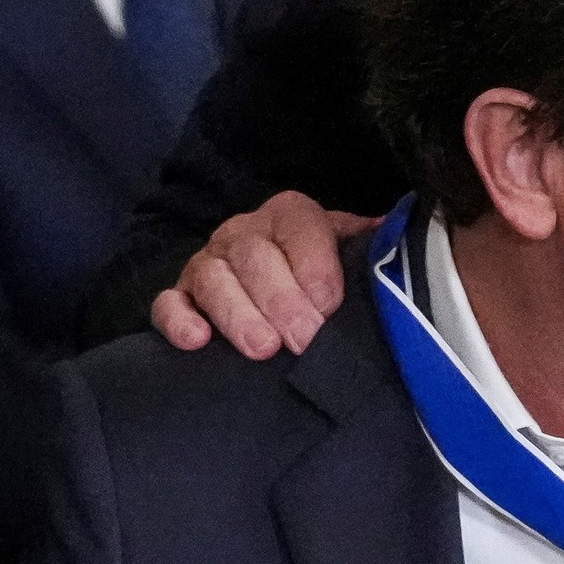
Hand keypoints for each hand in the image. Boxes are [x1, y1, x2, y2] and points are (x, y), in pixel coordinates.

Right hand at [148, 191, 373, 358]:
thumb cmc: (322, 271)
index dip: (315, 265)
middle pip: (256, 257)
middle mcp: (244, 232)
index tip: (330, 304)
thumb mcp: (348, 250)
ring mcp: (208, 262)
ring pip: (214, 280)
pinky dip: (178, 321)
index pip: (300, 227)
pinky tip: (198, 342)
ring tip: (263, 349)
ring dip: (238, 315)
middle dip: (282, 300)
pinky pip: (168, 303)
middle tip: (303, 339)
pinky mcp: (180, 294)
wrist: (284, 280)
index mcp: (290, 214)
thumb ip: (371, 245)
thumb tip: (395, 237)